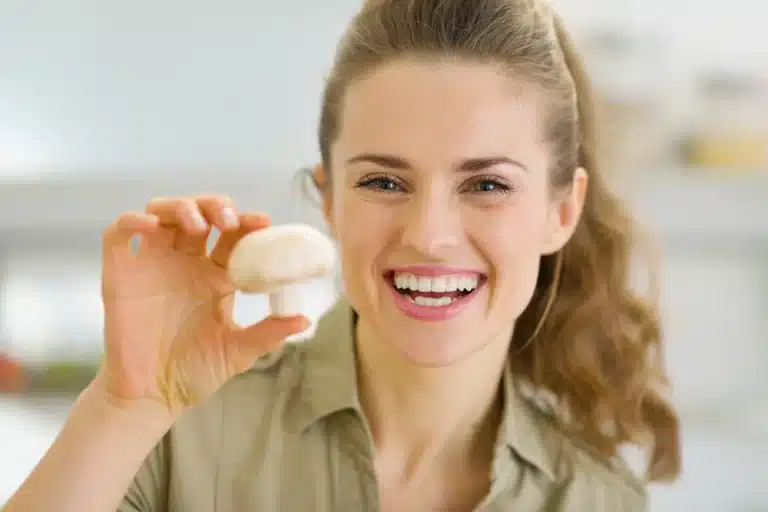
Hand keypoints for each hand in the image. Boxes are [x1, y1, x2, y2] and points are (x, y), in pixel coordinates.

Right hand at [96, 195, 307, 418]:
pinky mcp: (121, 272)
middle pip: (200, 215)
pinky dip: (133, 220)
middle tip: (230, 220)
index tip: (263, 223)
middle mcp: (186, 264)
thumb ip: (269, 333)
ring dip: (181, 207)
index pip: (233, 237)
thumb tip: (305, 318)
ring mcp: (153, 265)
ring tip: (198, 223)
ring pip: (163, 213)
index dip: (247, 224)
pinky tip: (152, 226)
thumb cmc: (195, 374)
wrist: (152, 397)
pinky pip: (120, 234)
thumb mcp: (238, 352)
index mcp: (216, 277)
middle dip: (216, 207)